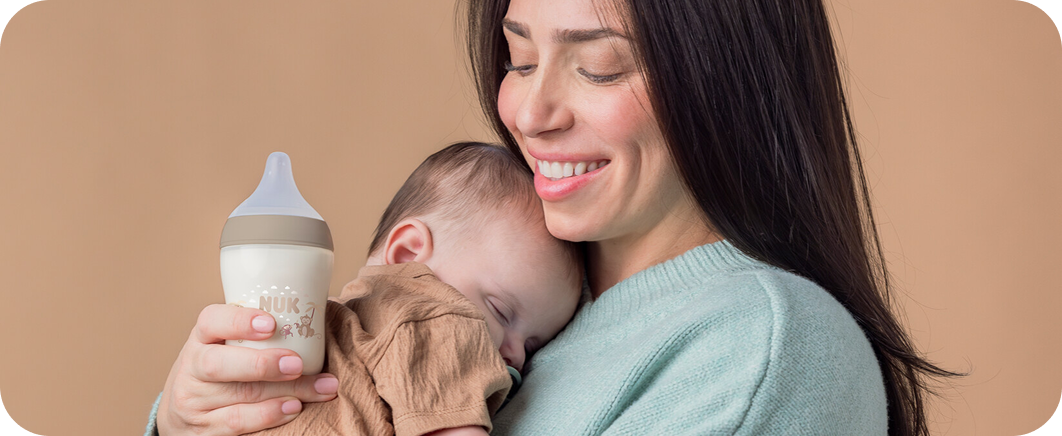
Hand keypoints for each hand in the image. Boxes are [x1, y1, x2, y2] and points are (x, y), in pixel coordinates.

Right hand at [157, 304, 338, 434]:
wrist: (187, 409)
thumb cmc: (226, 365)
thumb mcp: (232, 344)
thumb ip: (264, 332)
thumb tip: (323, 311)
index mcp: (202, 337)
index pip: (211, 321)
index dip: (239, 321)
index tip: (271, 324)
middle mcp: (192, 367)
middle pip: (218, 364)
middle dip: (262, 364)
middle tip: (297, 364)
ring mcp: (194, 400)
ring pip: (238, 395)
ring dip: (283, 392)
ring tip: (319, 388)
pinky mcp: (203, 429)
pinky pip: (237, 422)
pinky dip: (268, 415)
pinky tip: (294, 407)